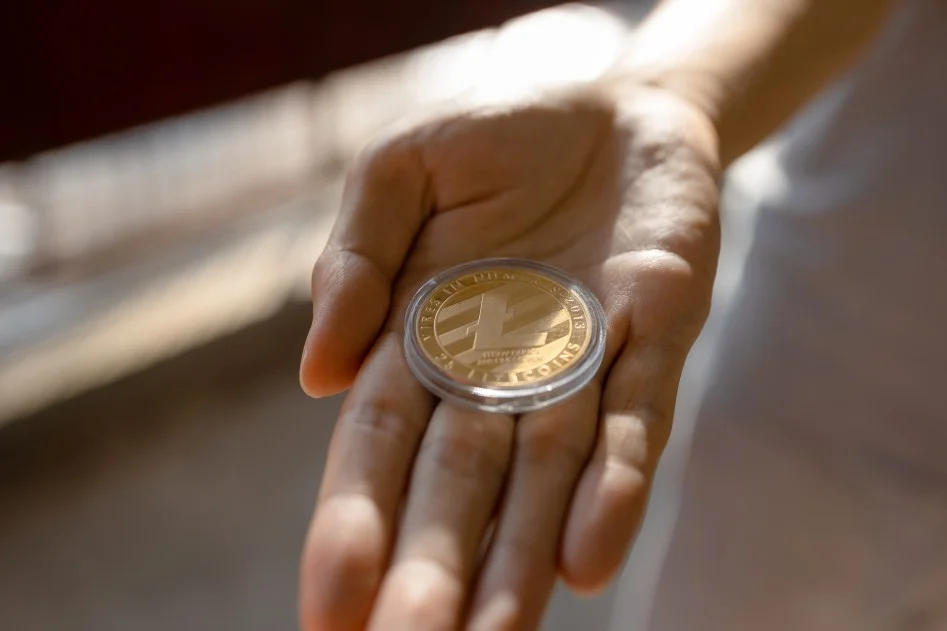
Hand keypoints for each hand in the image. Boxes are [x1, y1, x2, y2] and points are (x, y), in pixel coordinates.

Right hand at [298, 82, 719, 630]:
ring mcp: (577, 362)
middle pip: (456, 487)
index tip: (330, 608)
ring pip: (544, 479)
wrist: (615, 110)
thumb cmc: (496, 140)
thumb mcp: (398, 169)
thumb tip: (317, 373)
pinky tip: (587, 560)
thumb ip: (353, 255)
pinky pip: (633, 420)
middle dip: (430, 571)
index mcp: (419, 338)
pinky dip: (613, 486)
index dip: (352, 523)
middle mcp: (494, 372)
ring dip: (518, 563)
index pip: (378, 447)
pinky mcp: (653, 337)